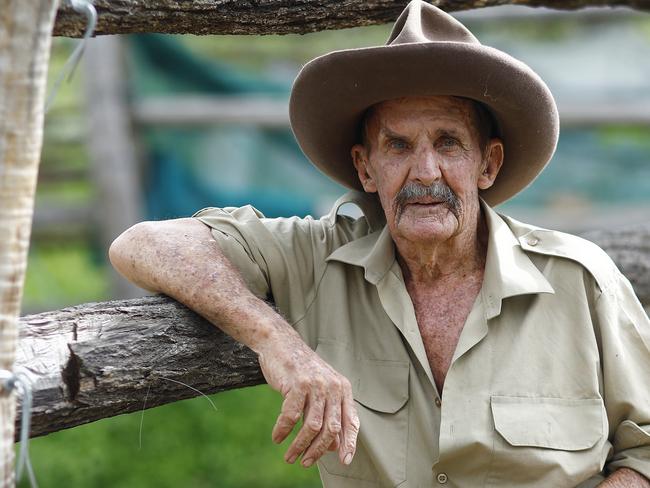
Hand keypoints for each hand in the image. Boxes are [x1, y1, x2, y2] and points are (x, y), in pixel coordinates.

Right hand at [258, 335, 359, 467]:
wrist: (280, 343)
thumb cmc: (300, 370)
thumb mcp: (320, 389)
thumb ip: (329, 413)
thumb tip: (333, 447)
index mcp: (342, 388)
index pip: (351, 421)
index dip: (349, 443)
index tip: (344, 461)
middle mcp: (333, 386)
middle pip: (331, 428)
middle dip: (318, 450)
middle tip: (306, 463)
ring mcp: (316, 384)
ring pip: (311, 426)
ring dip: (299, 446)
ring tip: (290, 457)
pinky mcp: (297, 384)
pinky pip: (291, 416)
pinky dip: (283, 431)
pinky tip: (277, 438)